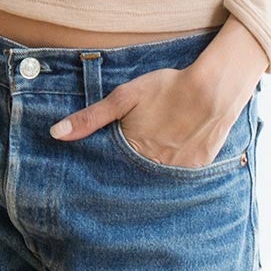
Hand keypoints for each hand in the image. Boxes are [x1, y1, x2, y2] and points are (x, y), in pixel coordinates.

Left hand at [48, 61, 252, 168]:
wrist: (213, 89)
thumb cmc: (166, 89)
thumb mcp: (124, 98)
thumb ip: (91, 118)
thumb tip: (56, 133)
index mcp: (133, 153)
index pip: (111, 172)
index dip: (106, 169)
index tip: (101, 169)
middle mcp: (153, 169)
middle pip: (133, 179)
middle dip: (128, 175)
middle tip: (129, 162)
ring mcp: (177, 173)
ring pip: (156, 181)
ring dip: (150, 174)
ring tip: (151, 158)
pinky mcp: (197, 171)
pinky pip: (180, 179)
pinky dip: (173, 171)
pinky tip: (173, 155)